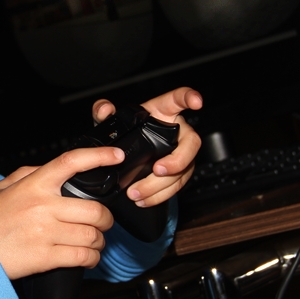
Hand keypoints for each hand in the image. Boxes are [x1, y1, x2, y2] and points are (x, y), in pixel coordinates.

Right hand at [0, 146, 123, 279]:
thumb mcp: (3, 188)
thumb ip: (31, 176)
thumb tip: (57, 172)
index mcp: (34, 185)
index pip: (71, 162)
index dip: (98, 156)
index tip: (115, 156)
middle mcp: (43, 206)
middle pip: (95, 210)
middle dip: (106, 220)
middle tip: (103, 223)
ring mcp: (45, 232)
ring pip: (92, 235)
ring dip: (100, 241)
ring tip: (95, 242)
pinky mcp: (46, 257)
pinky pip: (82, 256)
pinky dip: (92, 258)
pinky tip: (89, 258)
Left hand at [92, 87, 202, 206]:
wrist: (124, 157)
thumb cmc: (124, 133)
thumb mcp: (110, 123)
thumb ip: (103, 113)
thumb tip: (105, 109)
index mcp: (162, 112)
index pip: (178, 99)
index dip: (189, 97)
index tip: (196, 102)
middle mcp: (177, 131)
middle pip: (192, 142)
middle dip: (179, 159)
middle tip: (158, 169)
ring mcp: (180, 153)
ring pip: (184, 169)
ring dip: (163, 185)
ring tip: (138, 192)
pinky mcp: (178, 172)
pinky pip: (177, 185)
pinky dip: (160, 195)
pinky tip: (144, 200)